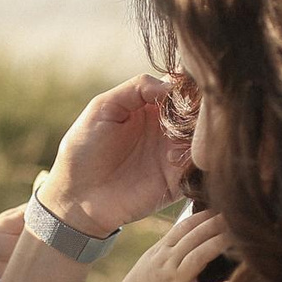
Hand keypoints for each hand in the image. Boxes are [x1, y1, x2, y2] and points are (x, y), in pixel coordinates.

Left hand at [39, 74, 189, 238]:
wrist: (77, 196)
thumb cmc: (83, 148)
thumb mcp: (103, 107)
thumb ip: (136, 88)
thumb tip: (171, 84)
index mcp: (151, 106)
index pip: (182, 88)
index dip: (187, 85)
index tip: (182, 88)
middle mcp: (168, 128)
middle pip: (199, 112)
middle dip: (198, 109)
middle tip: (185, 111)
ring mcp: (175, 154)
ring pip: (205, 138)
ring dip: (200, 133)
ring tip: (179, 133)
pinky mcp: (178, 182)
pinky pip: (201, 168)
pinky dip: (197, 160)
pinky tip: (175, 157)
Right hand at [114, 208, 234, 281]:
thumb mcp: (148, 261)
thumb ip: (167, 247)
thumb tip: (184, 232)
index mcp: (160, 252)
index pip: (183, 227)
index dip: (203, 216)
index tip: (218, 209)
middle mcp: (167, 262)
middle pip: (194, 237)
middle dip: (215, 224)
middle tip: (234, 214)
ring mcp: (175, 281)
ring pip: (199, 256)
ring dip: (219, 243)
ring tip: (238, 235)